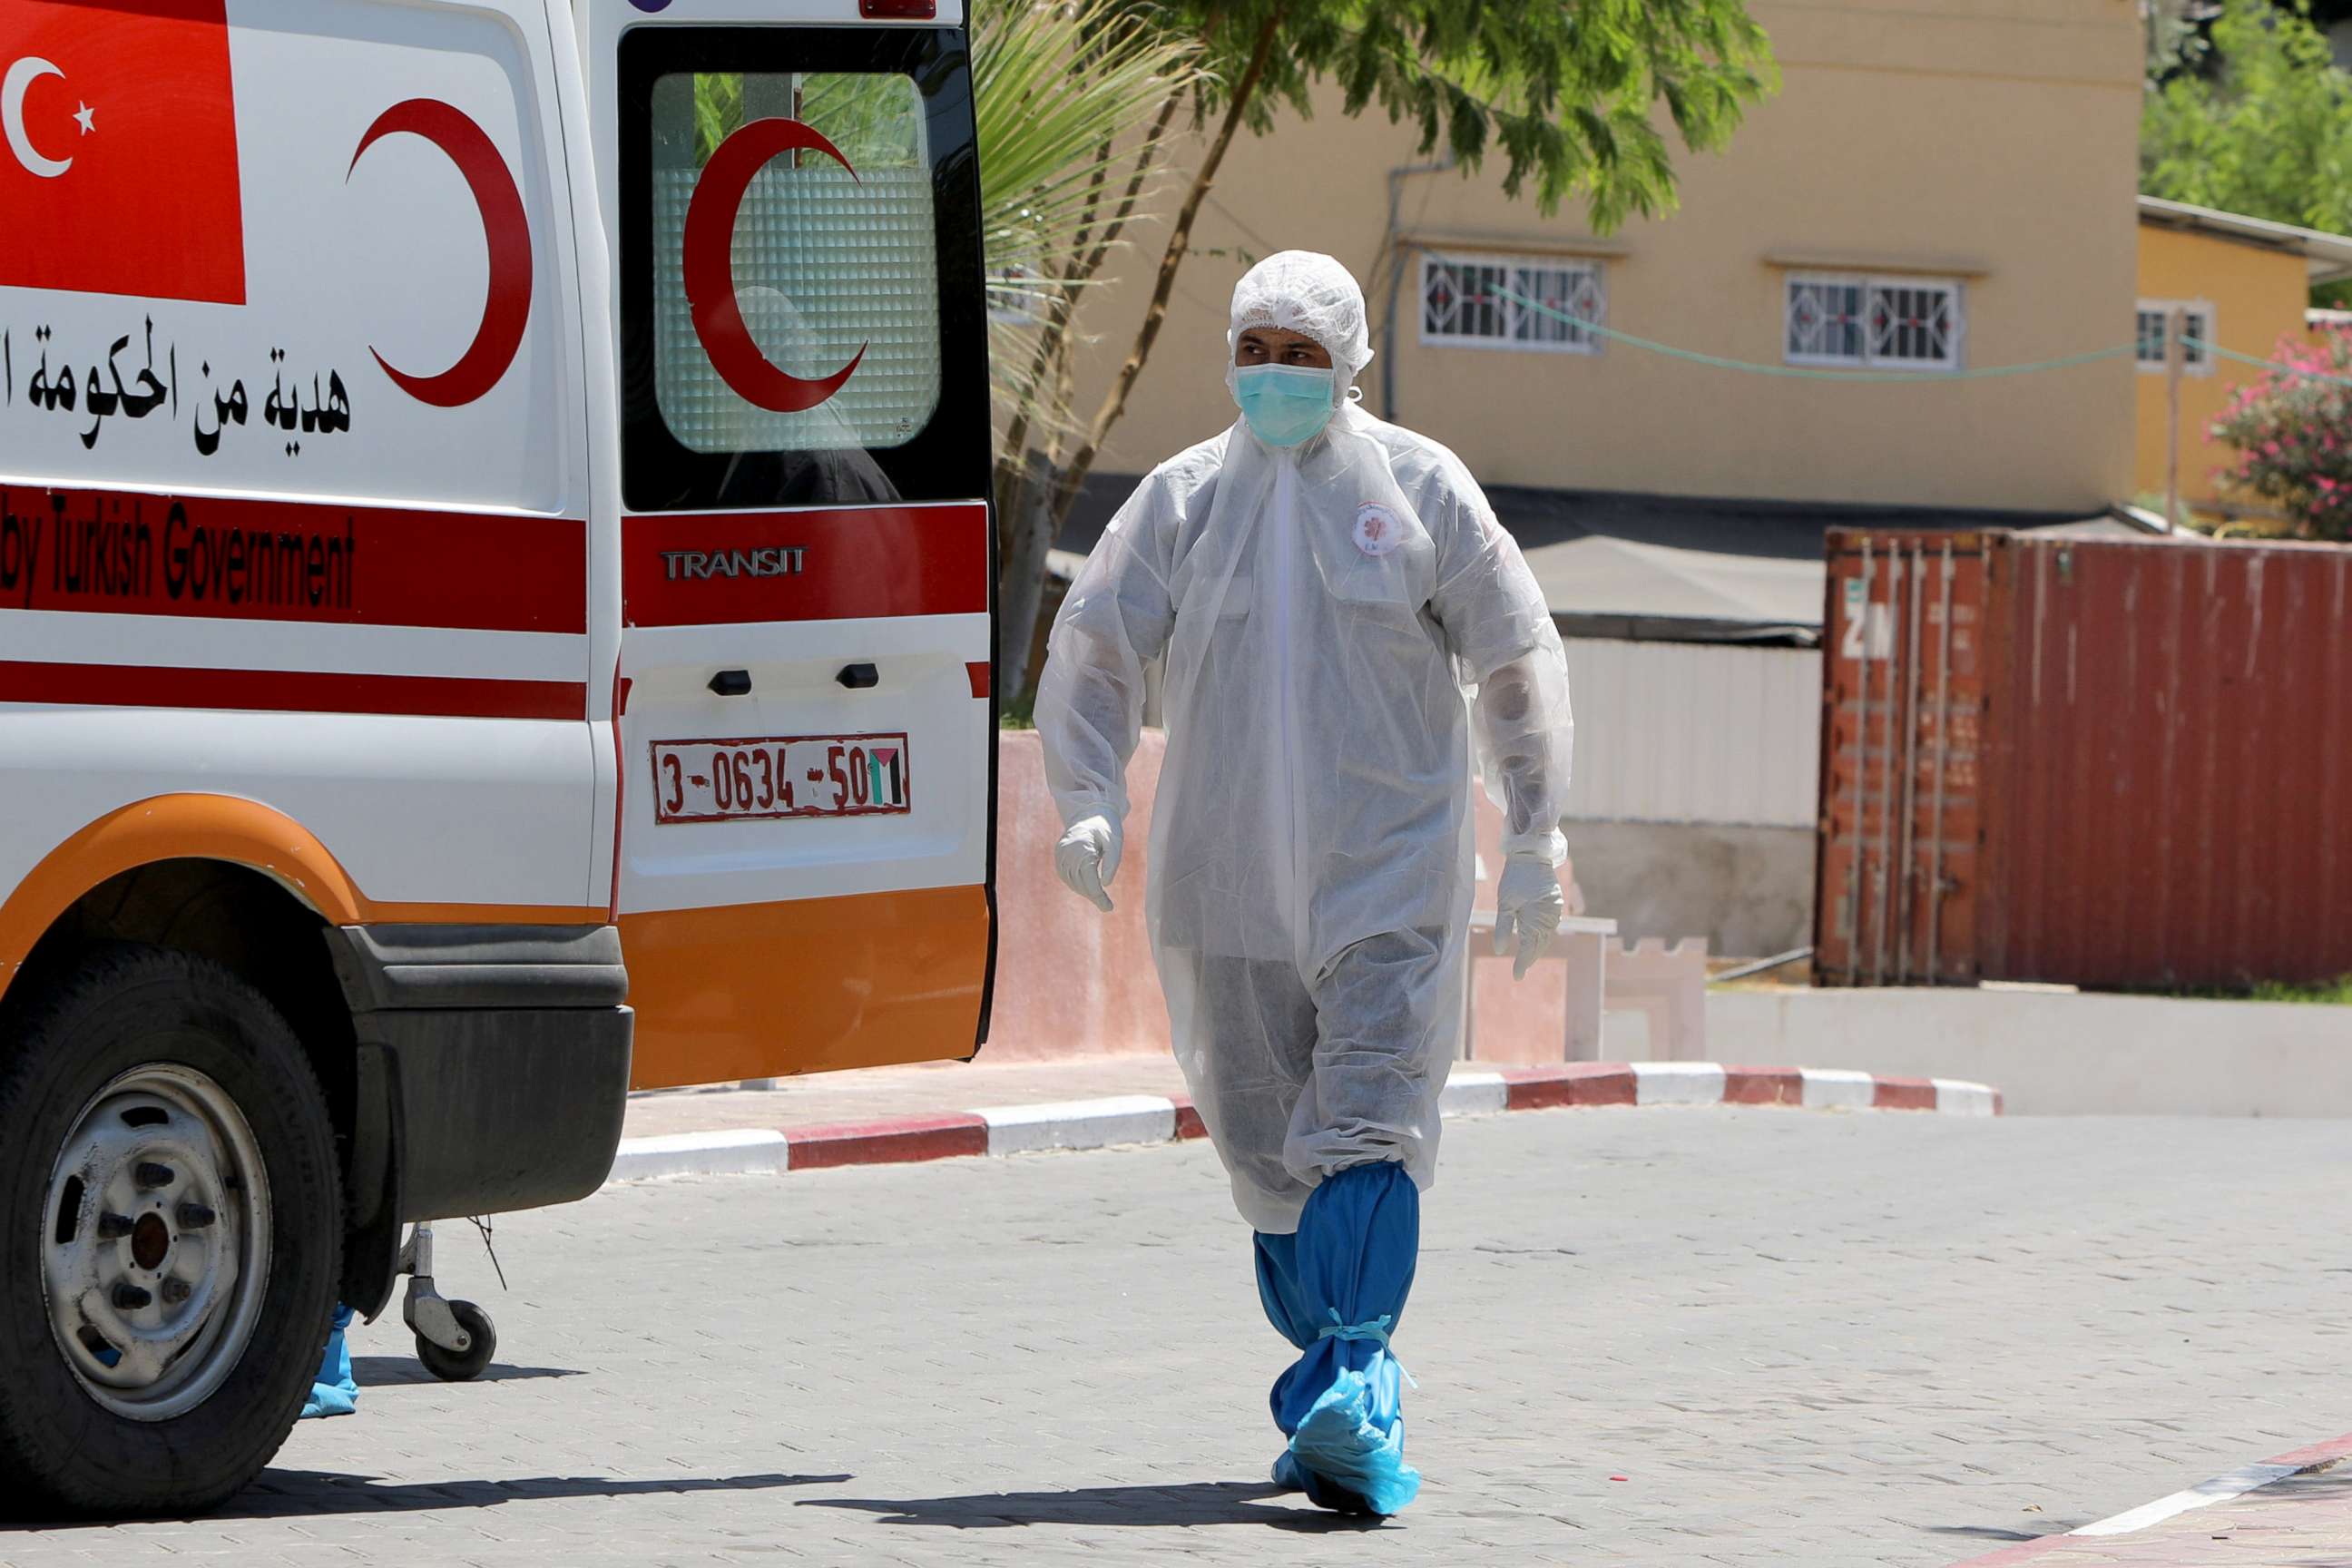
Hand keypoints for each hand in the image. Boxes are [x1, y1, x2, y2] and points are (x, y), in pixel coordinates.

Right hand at [1055, 814, 1121, 912]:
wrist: (1090, 809)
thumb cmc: (1107, 825)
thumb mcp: (1116, 841)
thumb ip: (1112, 861)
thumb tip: (1105, 884)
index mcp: (1082, 848)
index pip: (1089, 880)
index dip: (1098, 897)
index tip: (1109, 908)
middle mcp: (1067, 852)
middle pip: (1079, 883)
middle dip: (1093, 896)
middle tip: (1107, 905)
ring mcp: (1060, 853)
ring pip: (1071, 881)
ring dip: (1084, 891)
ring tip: (1099, 897)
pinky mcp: (1058, 854)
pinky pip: (1065, 874)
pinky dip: (1076, 883)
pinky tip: (1087, 886)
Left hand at [1494, 853, 1563, 980]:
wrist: (1533, 854)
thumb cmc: (1514, 877)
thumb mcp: (1504, 901)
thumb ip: (1502, 927)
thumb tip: (1499, 951)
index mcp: (1534, 915)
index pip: (1528, 945)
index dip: (1522, 962)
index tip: (1516, 976)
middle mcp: (1548, 915)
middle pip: (1539, 944)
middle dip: (1529, 957)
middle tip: (1519, 970)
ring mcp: (1555, 910)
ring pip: (1547, 937)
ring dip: (1537, 949)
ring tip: (1526, 960)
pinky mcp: (1556, 904)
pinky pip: (1551, 926)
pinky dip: (1543, 936)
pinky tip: (1535, 941)